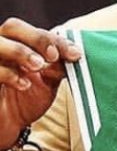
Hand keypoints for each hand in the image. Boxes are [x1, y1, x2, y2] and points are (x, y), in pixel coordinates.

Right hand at [0, 18, 80, 146]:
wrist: (10, 125)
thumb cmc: (27, 99)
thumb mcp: (49, 81)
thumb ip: (59, 66)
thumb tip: (75, 54)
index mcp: (20, 43)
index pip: (37, 31)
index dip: (57, 40)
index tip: (75, 54)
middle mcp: (3, 47)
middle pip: (13, 26)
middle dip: (37, 38)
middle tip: (53, 56)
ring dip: (21, 52)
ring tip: (38, 66)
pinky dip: (8, 73)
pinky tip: (24, 84)